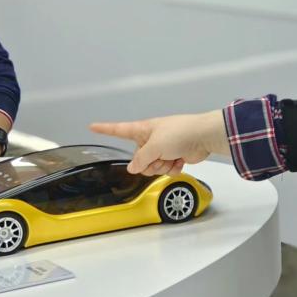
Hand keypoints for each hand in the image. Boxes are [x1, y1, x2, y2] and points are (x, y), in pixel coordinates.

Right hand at [90, 110, 228, 175]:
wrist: (204, 137)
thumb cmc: (179, 133)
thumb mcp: (154, 146)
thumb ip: (141, 159)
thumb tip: (133, 168)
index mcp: (143, 129)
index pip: (119, 129)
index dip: (105, 129)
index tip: (92, 126)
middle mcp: (152, 138)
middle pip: (139, 158)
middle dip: (149, 163)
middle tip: (160, 156)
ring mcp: (164, 148)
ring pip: (153, 167)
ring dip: (162, 166)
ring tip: (173, 156)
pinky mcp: (175, 156)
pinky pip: (167, 169)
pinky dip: (173, 167)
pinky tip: (181, 160)